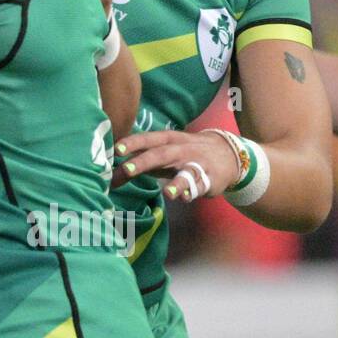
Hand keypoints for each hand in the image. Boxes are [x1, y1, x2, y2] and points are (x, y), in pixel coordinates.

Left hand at [111, 130, 240, 200]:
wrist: (227, 153)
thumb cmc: (183, 154)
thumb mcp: (162, 154)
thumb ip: (138, 163)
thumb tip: (111, 177)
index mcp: (168, 140)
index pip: (148, 139)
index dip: (132, 143)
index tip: (116, 150)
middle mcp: (182, 150)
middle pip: (161, 154)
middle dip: (143, 161)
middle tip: (127, 170)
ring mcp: (197, 165)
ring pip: (186, 173)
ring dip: (176, 183)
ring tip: (166, 193)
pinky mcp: (209, 180)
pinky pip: (200, 186)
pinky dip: (192, 192)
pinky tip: (185, 198)